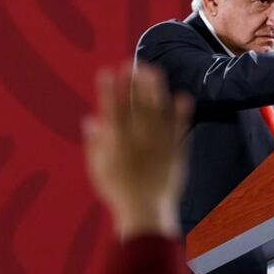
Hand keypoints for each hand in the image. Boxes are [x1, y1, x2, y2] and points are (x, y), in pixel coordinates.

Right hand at [83, 61, 192, 238]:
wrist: (146, 210)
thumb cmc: (118, 191)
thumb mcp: (98, 168)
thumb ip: (96, 143)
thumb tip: (91, 120)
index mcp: (117, 141)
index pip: (111, 108)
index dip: (109, 88)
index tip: (107, 71)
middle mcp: (138, 137)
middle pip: (136, 103)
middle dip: (133, 82)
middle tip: (133, 64)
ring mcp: (159, 141)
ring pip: (157, 109)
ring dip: (155, 88)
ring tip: (154, 70)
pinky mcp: (176, 149)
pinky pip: (180, 126)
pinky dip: (181, 111)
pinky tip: (183, 95)